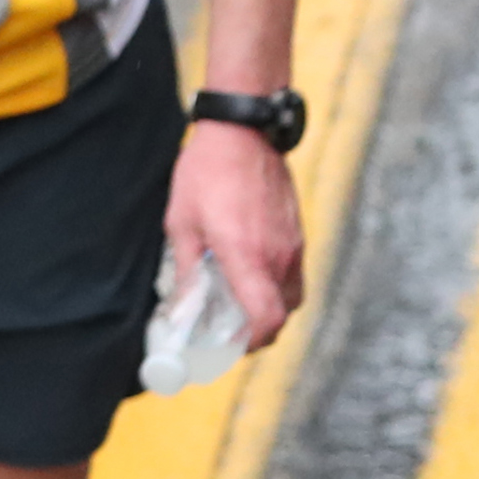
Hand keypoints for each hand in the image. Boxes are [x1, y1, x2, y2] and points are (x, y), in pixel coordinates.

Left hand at [164, 121, 305, 348]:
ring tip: (240, 299)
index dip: (252, 342)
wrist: (244, 132)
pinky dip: (273, 284)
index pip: (266, 319)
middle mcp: (277, 257)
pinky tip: (250, 270)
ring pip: (289, 297)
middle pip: (281, 315)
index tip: (231, 345)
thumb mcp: (182, 221)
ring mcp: (292, 247)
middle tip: (232, 329)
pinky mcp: (296, 235)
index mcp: (247, 256)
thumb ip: (187, 268)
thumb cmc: (208, 172)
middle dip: (259, 330)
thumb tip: (184, 305)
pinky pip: (291, 274)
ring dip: (267, 307)